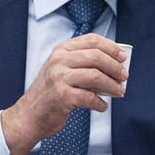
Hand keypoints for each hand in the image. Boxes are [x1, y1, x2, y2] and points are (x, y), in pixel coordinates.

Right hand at [0, 35, 126, 154]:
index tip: (123, 57)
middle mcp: (59, 60)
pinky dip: (100, 103)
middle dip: (115, 67)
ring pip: (95, 76)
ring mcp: (59, 78)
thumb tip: (115, 64)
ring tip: (119, 92)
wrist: (29, 115)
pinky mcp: (62, 96)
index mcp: (61, 50)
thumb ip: (83, 63)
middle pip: (96, 56)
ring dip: (112, 86)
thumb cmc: (50, 92)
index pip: (92, 40)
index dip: (111, 48)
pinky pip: (90, 97)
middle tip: (124, 77)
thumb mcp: (62, 69)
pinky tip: (102, 106)